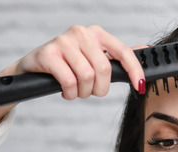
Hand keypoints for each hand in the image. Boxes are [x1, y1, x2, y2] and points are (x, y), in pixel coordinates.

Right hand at [2, 25, 144, 99]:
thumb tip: (145, 50)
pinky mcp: (48, 54)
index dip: (134, 71)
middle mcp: (81, 33)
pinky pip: (69, 81)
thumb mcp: (93, 57)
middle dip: (99, 89)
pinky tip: (65, 91)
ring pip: (86, 78)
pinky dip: (69, 93)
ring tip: (75, 91)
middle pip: (104, 70)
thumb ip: (117, 56)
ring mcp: (63, 41)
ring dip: (82, 93)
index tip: (140, 87)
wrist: (31, 68)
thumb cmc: (67, 64)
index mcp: (96, 33)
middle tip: (90, 92)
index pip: (123, 51)